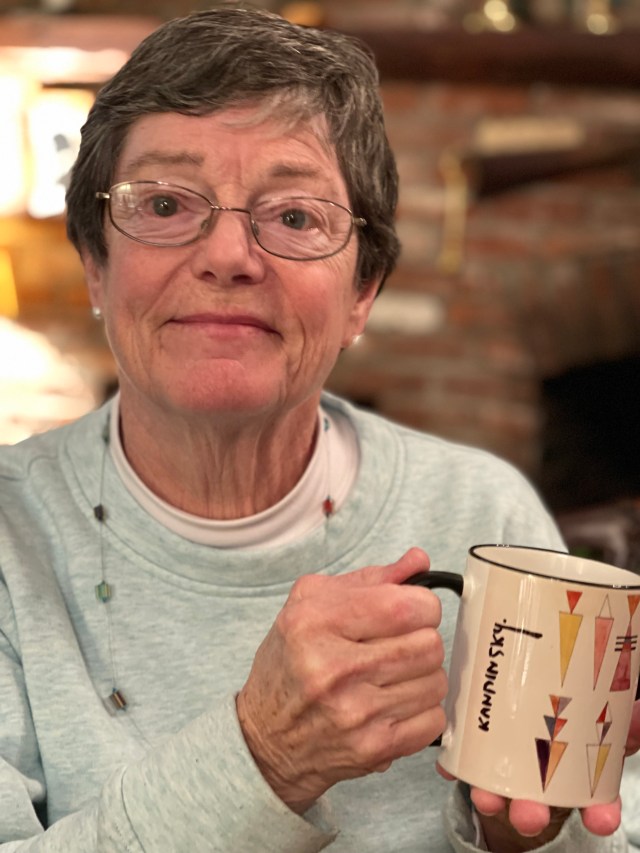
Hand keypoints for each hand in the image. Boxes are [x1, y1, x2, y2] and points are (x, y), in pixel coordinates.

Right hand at [236, 548, 446, 812]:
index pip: (406, 605)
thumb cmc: (290, 663)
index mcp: (316, 621)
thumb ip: (370, 579)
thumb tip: (419, 561)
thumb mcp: (311, 604)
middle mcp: (333, 667)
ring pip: (436, 681)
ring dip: (422, 677)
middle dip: (421, 640)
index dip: (421, 605)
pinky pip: (434, 720)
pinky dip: (422, 711)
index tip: (410, 611)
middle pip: (429, 643)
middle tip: (398, 645)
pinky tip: (394, 704)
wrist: (265, 738)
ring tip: (393, 676)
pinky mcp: (373, 748)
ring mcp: (354, 712)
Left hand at [466, 697, 639, 848]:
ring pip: (499, 791)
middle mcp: (540, 782)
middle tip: (529, 816)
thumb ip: (621, 721)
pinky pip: (463, 764)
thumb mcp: (600, 715)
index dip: (600, 812)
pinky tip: (449, 766)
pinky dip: (456, 767)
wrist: (526, 697)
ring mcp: (507, 771)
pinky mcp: (477, 754)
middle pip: (537, 805)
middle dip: (533, 814)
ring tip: (485, 798)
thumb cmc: (566, 715)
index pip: (595, 802)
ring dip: (491, 797)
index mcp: (575, 774)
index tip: (602, 819)